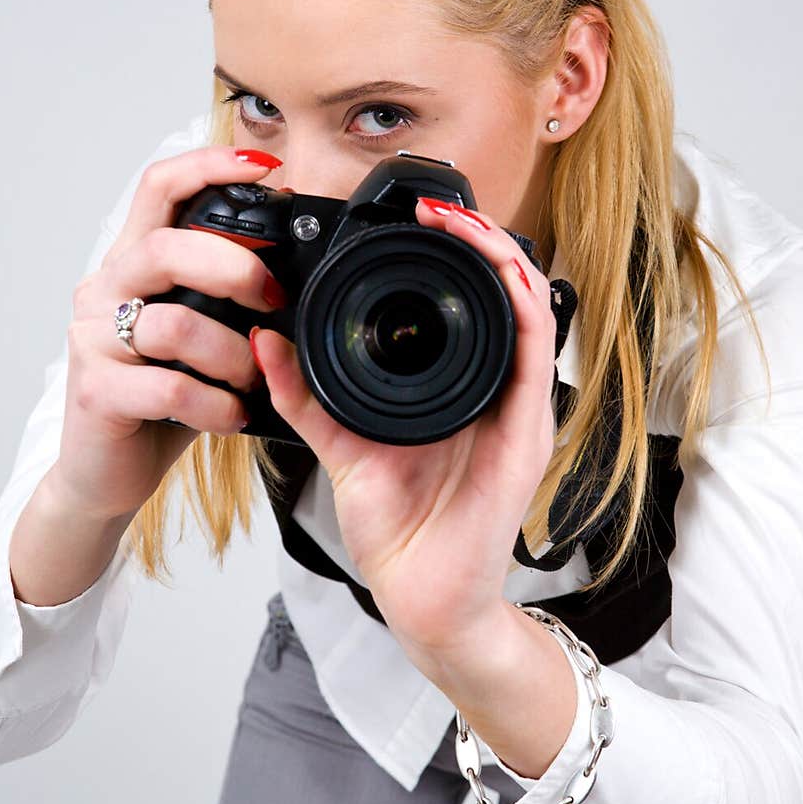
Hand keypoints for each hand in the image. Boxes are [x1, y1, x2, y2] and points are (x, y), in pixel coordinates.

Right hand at [57, 146, 282, 520]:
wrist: (108, 471)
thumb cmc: (162, 400)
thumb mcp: (201, 337)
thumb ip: (226, 300)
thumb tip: (295, 271)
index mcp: (133, 264)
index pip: (158, 188)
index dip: (208, 167)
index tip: (264, 167)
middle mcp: (105, 290)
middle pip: (165, 246)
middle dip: (233, 267)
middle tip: (272, 300)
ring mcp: (93, 340)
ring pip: (173, 324)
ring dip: (231, 355)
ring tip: (251, 379)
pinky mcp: (96, 392)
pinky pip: (169, 388)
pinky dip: (215, 405)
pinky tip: (231, 415)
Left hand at [249, 197, 559, 660]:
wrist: (422, 597)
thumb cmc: (395, 528)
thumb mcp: (340, 445)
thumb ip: (305, 394)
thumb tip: (265, 340)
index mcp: (459, 387)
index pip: (469, 300)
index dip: (453, 251)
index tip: (416, 217)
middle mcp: (498, 389)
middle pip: (508, 290)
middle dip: (480, 237)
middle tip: (438, 206)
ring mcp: (521, 408)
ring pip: (531, 306)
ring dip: (501, 256)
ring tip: (462, 222)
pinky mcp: (530, 431)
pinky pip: (537, 353)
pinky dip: (522, 303)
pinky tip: (499, 270)